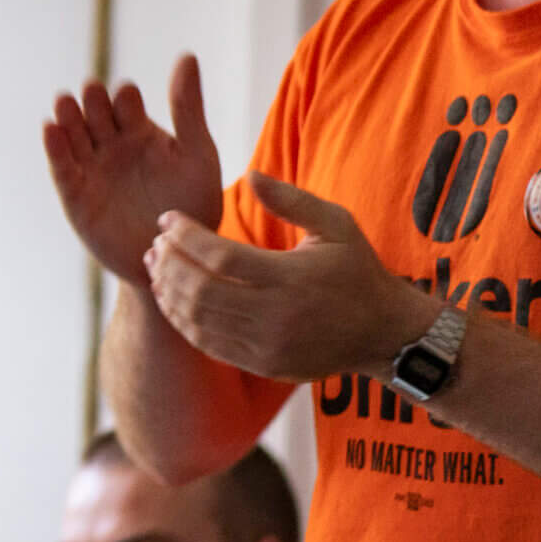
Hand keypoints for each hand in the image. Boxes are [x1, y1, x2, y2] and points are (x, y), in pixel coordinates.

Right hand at [44, 55, 224, 282]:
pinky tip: (50, 129)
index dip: (124, 97)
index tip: (128, 96)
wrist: (177, 260)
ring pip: (73, 134)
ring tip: (65, 103)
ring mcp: (91, 169)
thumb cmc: (193, 205)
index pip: (124, 102)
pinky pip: (62, 167)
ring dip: (67, 117)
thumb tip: (187, 54)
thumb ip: (188, 107)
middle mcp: (110, 145)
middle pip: (94, 113)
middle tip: (92, 94)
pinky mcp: (75, 195)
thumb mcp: (196, 154)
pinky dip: (54, 148)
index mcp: (139, 130)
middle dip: (91, 102)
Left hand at [145, 173, 432, 383]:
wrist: (385, 333)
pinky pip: (209, 344)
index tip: (167, 218)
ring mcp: (268, 346)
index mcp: (292, 278)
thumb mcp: (337, 226)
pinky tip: (172, 298)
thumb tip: (250, 175)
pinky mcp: (263, 365)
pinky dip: (183, 321)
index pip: (220, 257)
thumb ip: (293, 200)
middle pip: (201, 291)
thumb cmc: (358, 271)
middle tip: (155, 243)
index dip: (185, 236)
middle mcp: (277, 316)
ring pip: (199, 321)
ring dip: (168, 292)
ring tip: (156, 267)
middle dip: (169, 264)